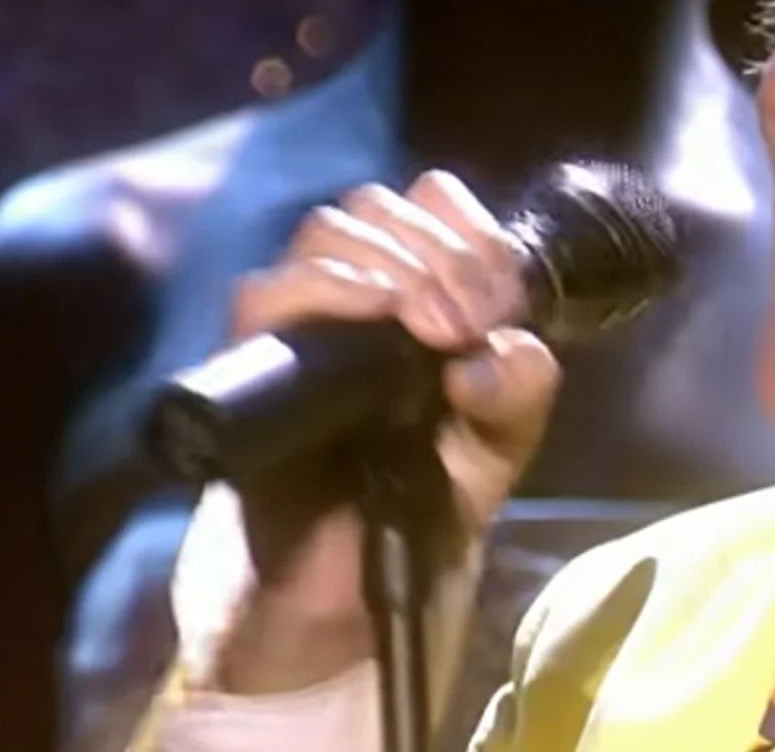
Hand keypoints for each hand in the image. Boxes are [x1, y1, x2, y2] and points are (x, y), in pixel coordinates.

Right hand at [214, 170, 559, 692]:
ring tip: (435, 327)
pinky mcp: (254, 356)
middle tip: (471, 321)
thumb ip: (520, 390)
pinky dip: (328, 287)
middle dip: (442, 252)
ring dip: (396, 263)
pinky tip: (377, 313)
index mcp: (421, 283)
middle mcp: (358, 284)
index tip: (505, 297)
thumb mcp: (502, 441)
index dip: (473, 230)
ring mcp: (301, 315)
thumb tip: (484, 355)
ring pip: (329, 230)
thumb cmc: (425, 493)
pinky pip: (267, 291)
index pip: (432, 199)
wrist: (352, 573)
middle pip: (381, 204)